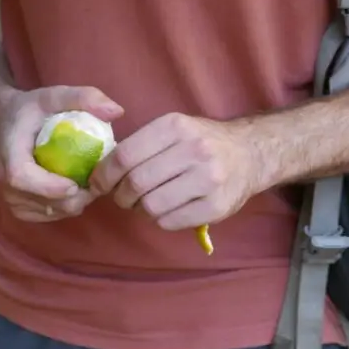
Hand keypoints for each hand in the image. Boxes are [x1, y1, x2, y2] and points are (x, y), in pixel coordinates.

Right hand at [0, 85, 123, 221]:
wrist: (6, 123)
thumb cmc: (31, 111)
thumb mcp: (53, 96)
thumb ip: (83, 98)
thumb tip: (117, 111)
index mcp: (10, 155)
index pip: (22, 178)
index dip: (50, 187)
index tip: (76, 183)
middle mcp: (5, 183)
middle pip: (43, 202)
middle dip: (76, 197)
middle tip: (99, 181)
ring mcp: (11, 199)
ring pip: (51, 212)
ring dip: (75, 202)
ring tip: (89, 182)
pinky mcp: (20, 209)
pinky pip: (50, 216)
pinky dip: (67, 207)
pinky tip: (77, 190)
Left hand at [89, 113, 261, 230]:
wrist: (250, 153)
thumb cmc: (201, 142)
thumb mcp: (173, 129)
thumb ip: (140, 144)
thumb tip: (100, 170)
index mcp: (176, 126)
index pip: (126, 155)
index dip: (104, 174)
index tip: (98, 183)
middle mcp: (194, 150)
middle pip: (136, 183)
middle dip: (120, 195)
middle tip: (122, 197)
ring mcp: (208, 179)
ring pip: (151, 206)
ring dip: (140, 210)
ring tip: (146, 203)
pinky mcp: (216, 206)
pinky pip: (170, 222)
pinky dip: (160, 220)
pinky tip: (167, 210)